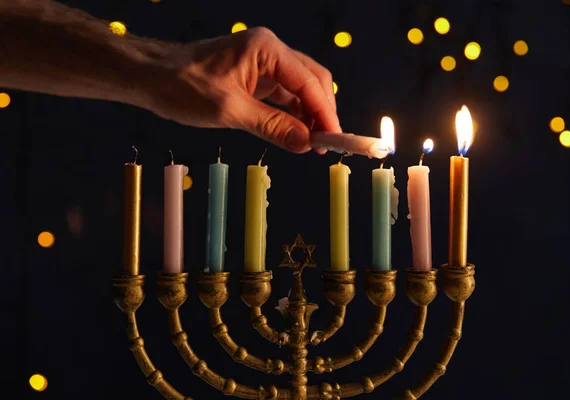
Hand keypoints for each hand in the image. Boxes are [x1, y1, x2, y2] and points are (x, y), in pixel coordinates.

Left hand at [145, 27, 340, 152]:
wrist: (150, 77)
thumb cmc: (182, 87)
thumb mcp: (230, 111)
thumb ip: (272, 127)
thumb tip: (306, 143)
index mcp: (266, 49)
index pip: (308, 81)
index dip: (325, 112)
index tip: (334, 139)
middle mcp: (269, 51)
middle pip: (311, 80)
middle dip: (322, 112)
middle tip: (325, 144)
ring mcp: (262, 62)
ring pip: (300, 88)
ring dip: (309, 114)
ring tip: (312, 143)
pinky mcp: (254, 76)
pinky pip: (283, 94)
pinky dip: (293, 113)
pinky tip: (296, 131)